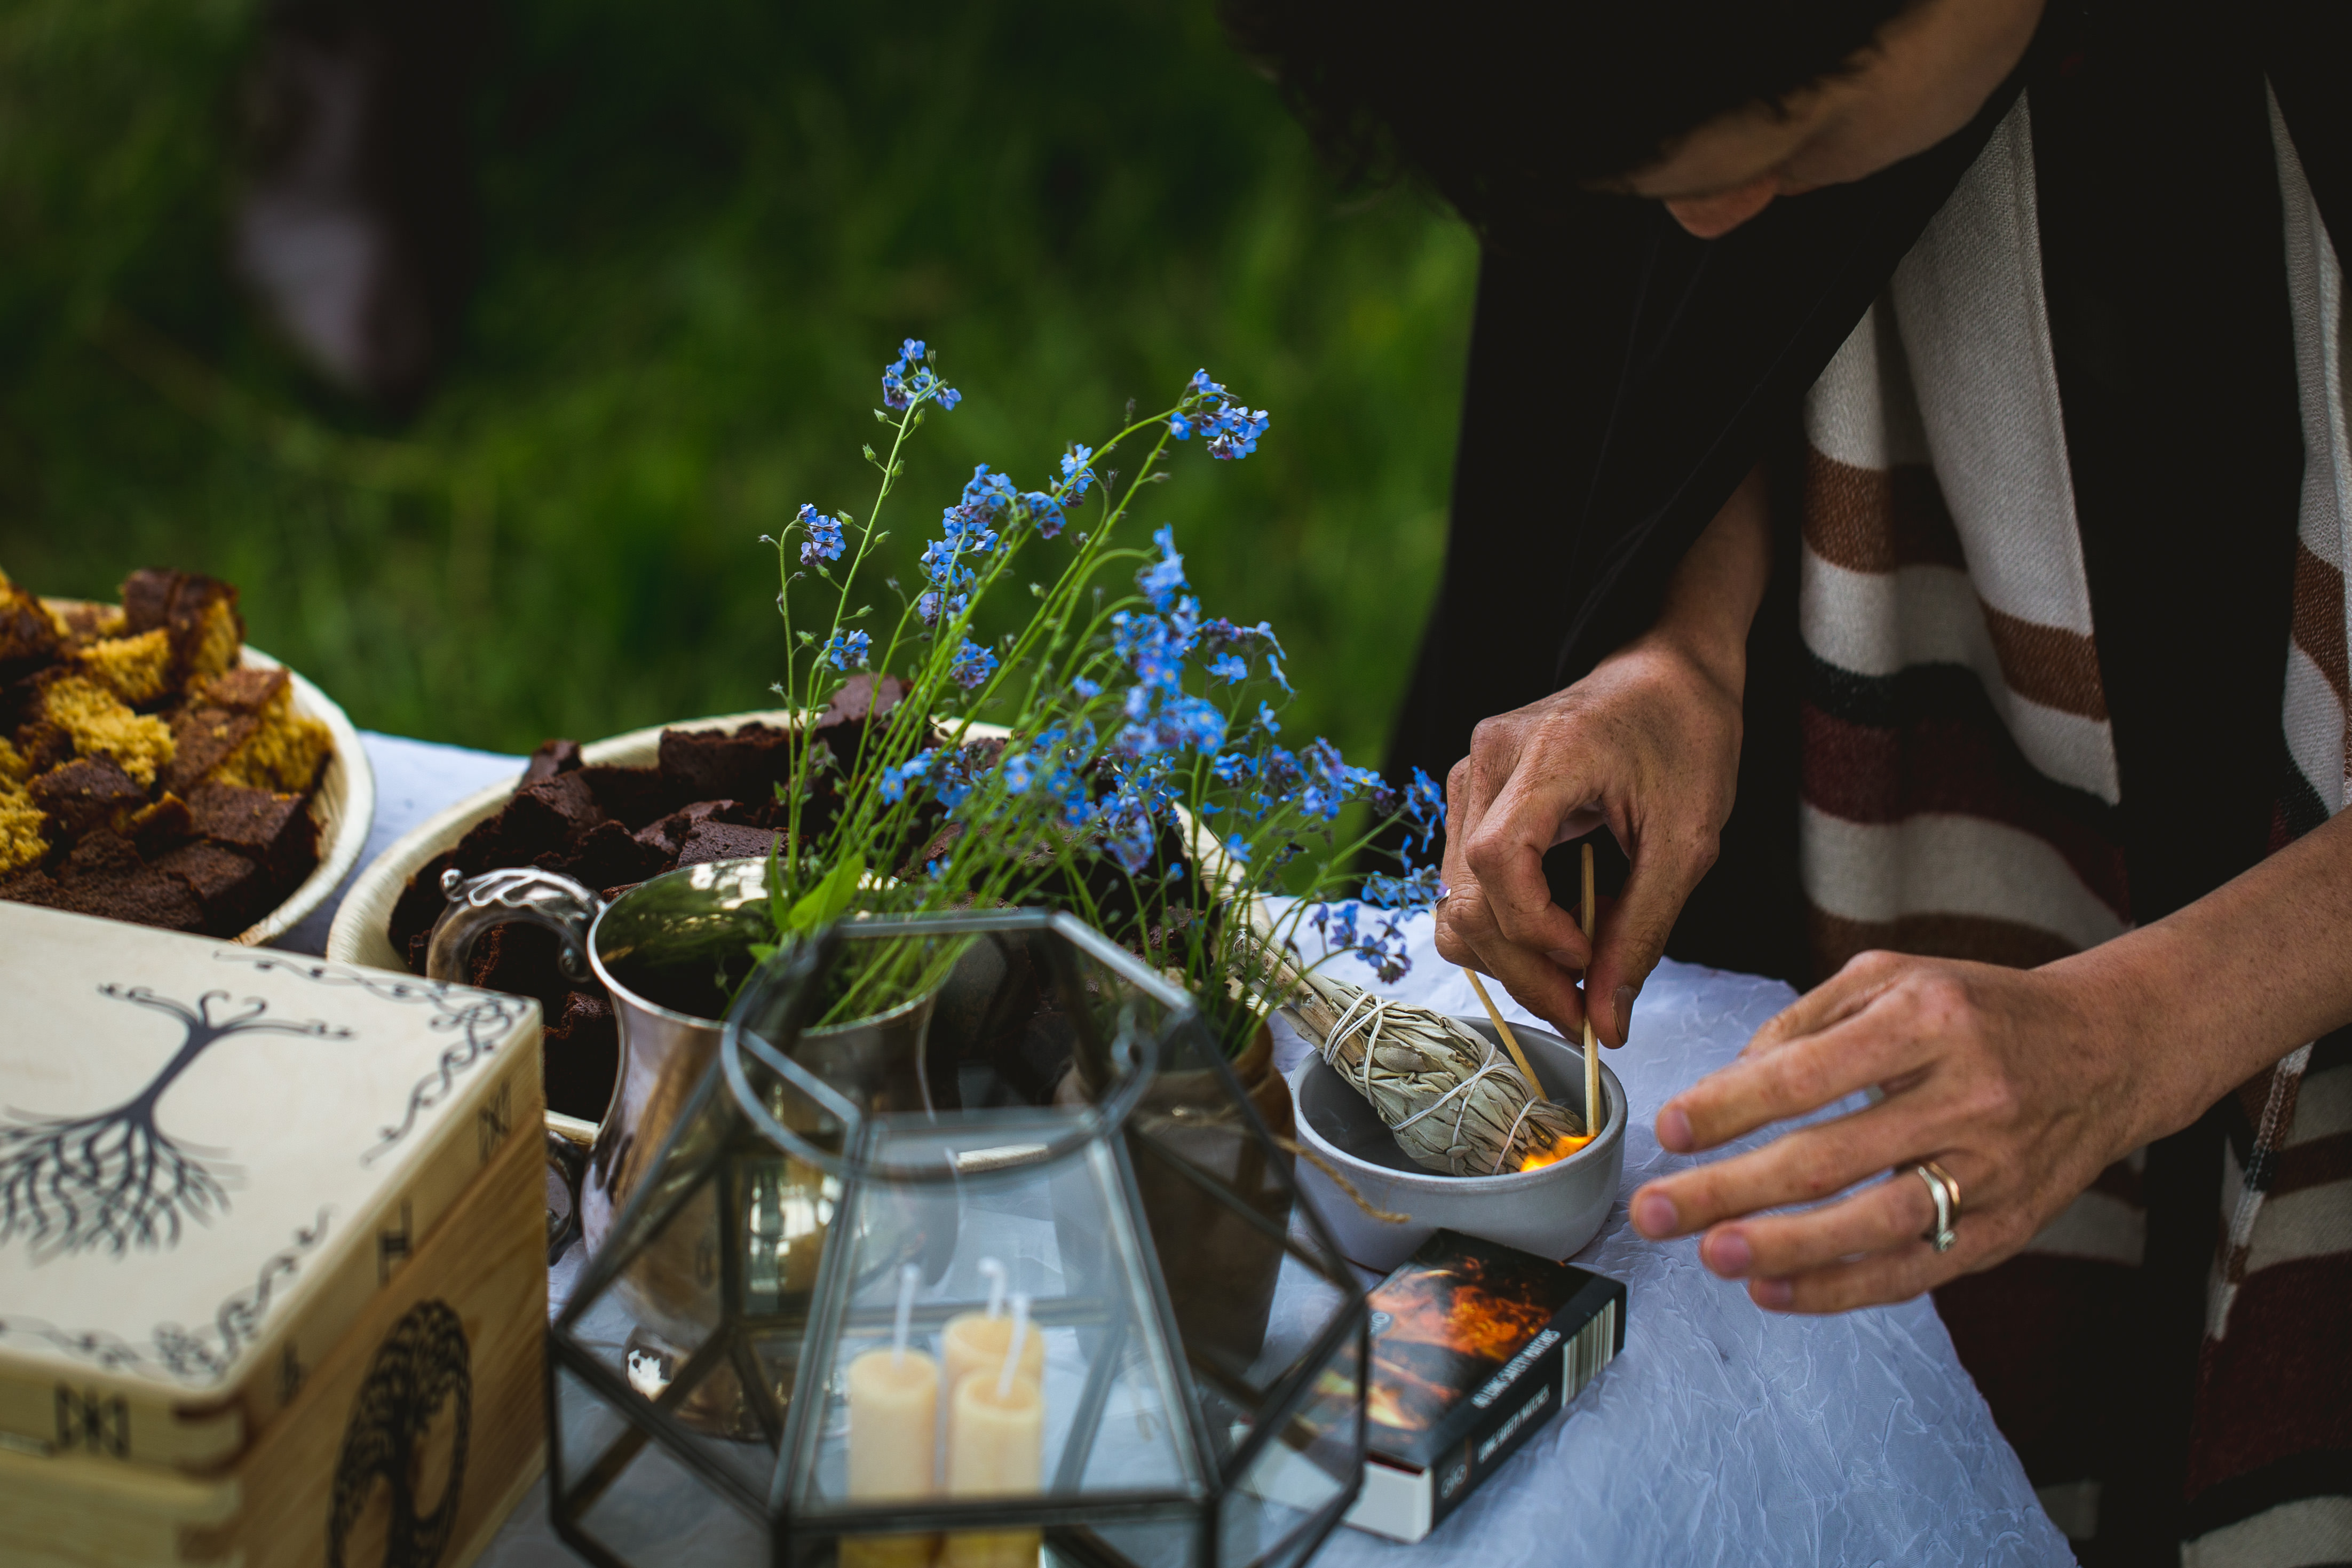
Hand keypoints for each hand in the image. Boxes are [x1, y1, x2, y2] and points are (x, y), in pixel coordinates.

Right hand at [1433, 461, 1767, 1044]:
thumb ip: (1642, 931)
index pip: (1500, 864)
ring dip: (1509, 960)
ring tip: (1574, 984)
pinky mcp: (1471, 799)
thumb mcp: (1687, 841)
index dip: (1535, 932)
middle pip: (1467, 897)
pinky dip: (1504, 930)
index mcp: (1544, 755)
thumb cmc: (1686, 738)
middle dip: (1523, 971)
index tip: (1588, 965)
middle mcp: (1485, 762)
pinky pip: (1464, 887)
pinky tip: (1555, 941)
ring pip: (1455, 902)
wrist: (1666, 674)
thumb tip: (1606, 1024)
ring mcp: (1468, 779)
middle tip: (1586, 1014)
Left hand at [1627, 951, 2160, 1311]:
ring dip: (1784, 1247)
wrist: (2109, 1052)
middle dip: (1730, 1190)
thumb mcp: (1893, 977)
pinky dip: (1841, 1287)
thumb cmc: (1980, 1009)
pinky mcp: (2008, 1228)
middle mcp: (1966, 1095)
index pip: (1807, 1074)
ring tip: (1711, 1255)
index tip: (1671, 1129)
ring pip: (1874, 1223)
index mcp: (1929, 1019)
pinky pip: (1916, 1270)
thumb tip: (1728, 1083)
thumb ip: (1805, 1023)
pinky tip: (1775, 1289)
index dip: (1731, 1106)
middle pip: (1828, 1156)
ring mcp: (1993, 1168)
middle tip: (1656, 1211)